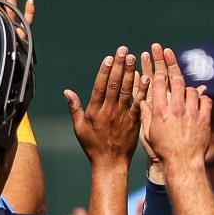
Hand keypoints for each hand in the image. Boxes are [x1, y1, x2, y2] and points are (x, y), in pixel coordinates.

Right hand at [65, 46, 141, 167]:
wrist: (110, 164)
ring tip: (133, 58)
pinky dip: (142, 91)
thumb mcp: (79, 128)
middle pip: (114, 84)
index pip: (100, 87)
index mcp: (95, 112)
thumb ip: (75, 108)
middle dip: (119, 66)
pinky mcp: (133, 122)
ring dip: (130, 73)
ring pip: (126, 91)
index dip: (104, 71)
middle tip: (124, 51)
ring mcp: (122, 116)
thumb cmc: (93, 146)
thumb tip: (67, 91)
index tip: (109, 57)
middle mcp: (109, 111)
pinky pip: (138, 104)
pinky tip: (146, 77)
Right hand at [139, 44, 209, 169]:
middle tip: (166, 50)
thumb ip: (146, 115)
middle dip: (170, 63)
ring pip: (191, 90)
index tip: (155, 55)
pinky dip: (202, 98)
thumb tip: (142, 100)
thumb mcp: (148, 133)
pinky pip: (206, 100)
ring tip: (185, 89)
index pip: (158, 83)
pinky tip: (199, 99)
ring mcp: (192, 113)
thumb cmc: (163, 151)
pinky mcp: (204, 119)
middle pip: (175, 80)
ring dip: (188, 88)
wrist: (183, 164)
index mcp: (160, 111)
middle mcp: (176, 109)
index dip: (156, 66)